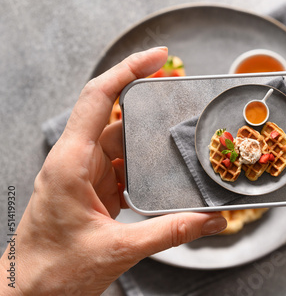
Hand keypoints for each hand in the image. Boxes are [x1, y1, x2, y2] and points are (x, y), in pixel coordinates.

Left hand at [0, 47, 226, 294]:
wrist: (30, 293)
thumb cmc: (55, 270)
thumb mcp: (118, 249)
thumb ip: (170, 232)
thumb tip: (211, 221)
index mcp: (71, 163)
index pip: (97, 98)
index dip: (127, 70)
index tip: (156, 57)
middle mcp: (76, 161)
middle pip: (113, 115)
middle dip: (146, 102)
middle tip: (178, 90)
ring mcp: (84, 174)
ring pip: (119, 141)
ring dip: (146, 139)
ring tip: (177, 135)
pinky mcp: (92, 189)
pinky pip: (122, 164)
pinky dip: (143, 164)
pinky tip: (161, 170)